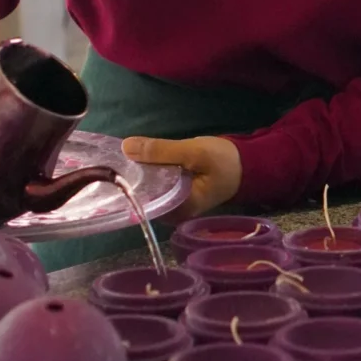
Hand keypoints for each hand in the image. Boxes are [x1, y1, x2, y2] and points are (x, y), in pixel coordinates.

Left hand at [122, 136, 242, 221]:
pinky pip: (155, 184)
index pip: (143, 201)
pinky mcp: (175, 192)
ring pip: (148, 189)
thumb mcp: (194, 152)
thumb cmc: (224, 161)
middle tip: (115, 157)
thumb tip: (126, 147)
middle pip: (143, 195)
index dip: (126, 183)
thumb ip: (161, 150)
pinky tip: (138, 160)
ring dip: (138, 173)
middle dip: (130, 177)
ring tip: (122, 156)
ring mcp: (174, 204)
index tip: (113, 166)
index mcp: (178, 210)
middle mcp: (173, 212)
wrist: (247, 163)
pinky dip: (148, 171)